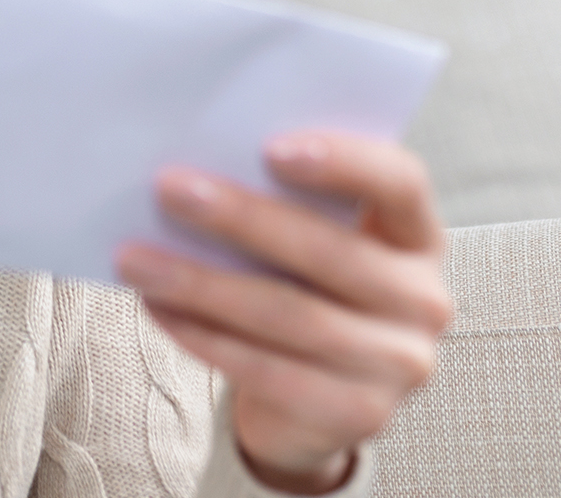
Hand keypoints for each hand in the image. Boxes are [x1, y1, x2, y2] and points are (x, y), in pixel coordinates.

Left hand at [115, 133, 451, 494]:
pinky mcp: (360, 414)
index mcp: (418, 237)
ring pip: (289, 314)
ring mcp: (398, 362)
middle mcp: (423, 299)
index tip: (269, 147)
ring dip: (202, 282)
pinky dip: (205, 337)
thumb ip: (284, 205)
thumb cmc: (302, 293)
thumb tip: (196, 166)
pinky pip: (269, 371)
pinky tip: (159, 309)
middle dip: (240, 217)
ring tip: (136, 258)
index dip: (344, 162)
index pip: (402, 183)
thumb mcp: (310, 246)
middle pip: (328, 250)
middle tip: (168, 189)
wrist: (313, 404)